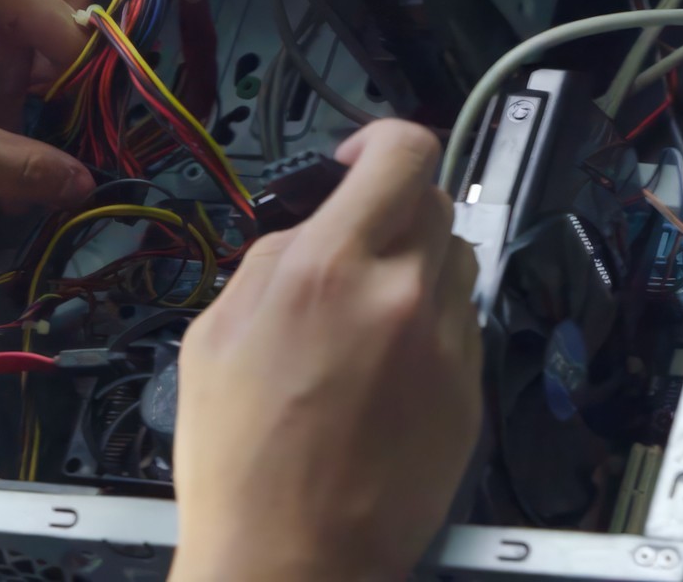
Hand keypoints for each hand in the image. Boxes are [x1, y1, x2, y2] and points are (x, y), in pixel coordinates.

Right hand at [170, 120, 480, 581]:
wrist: (290, 554)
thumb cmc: (241, 461)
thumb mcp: (213, 333)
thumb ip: (268, 262)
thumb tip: (301, 231)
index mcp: (327, 268)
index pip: (400, 151)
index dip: (379, 141)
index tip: (357, 160)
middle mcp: (399, 295)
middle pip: (433, 198)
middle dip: (392, 206)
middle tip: (354, 240)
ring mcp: (444, 345)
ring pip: (454, 258)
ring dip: (415, 263)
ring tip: (367, 309)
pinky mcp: (469, 392)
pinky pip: (460, 324)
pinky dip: (427, 323)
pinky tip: (382, 365)